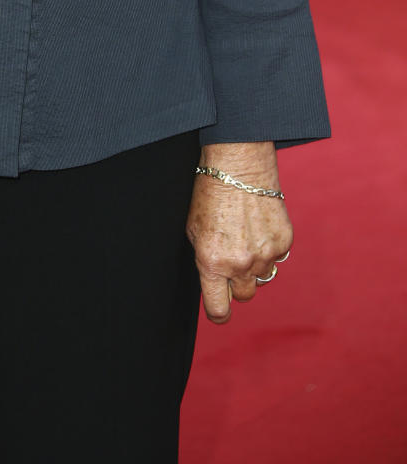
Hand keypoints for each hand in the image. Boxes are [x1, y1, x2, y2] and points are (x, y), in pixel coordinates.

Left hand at [186, 142, 292, 324]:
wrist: (238, 166)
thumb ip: (205, 261)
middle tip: (231, 258)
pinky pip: (277, 258)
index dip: (218, 312)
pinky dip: (269, 248)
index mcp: (212, 262)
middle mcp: (240, 263)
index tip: (219, 309)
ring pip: (262, 277)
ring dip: (255, 265)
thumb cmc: (209, 194)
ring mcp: (265, 254)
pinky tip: (259, 226)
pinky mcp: (284, 242)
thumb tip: (215, 283)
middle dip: (237, 283)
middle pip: (244, 295)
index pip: (219, 309)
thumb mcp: (194, 230)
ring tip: (245, 236)